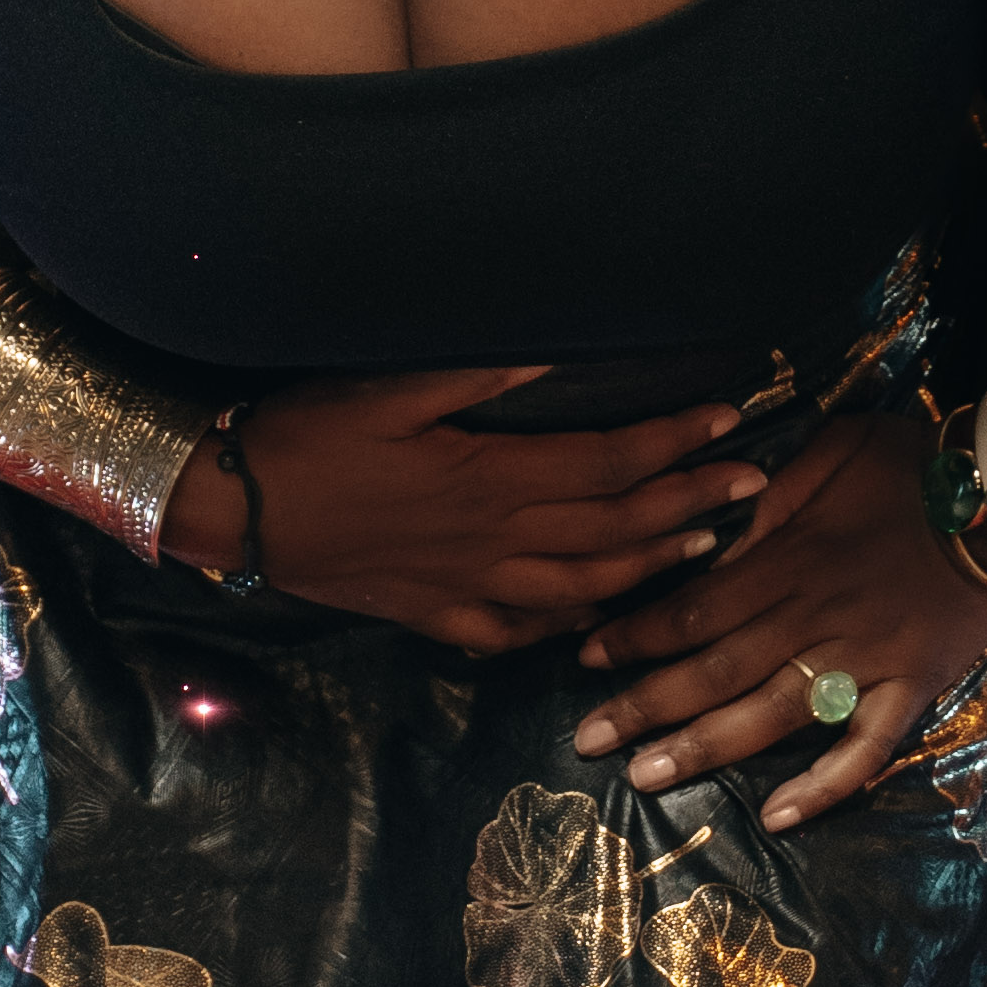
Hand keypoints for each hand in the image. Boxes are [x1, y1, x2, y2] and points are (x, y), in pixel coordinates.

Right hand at [181, 366, 769, 658]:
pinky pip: (524, 631)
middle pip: (618, 529)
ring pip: (587, 588)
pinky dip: (574, 623)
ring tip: (703, 544)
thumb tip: (562, 355)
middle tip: (752, 484)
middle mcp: (495, 542)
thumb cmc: (308, 436)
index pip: (612, 463)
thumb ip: (483, 377)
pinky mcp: (439, 618)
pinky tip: (601, 613)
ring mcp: (470, 589)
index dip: (677, 443)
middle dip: (693, 505)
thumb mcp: (392, 388)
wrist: (234, 511)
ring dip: (654, 566)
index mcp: (491, 478)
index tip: (730, 420)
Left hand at [568, 404, 986, 825]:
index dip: (636, 636)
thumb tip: (715, 539)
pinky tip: (777, 818)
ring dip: (704, 748)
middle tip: (587, 741)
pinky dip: (823, 787)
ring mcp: (864, 659)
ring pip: (771, 713)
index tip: (585, 657)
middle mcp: (814, 616)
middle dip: (644, 706)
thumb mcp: (829, 449)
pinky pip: (865, 747)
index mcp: (788, 560)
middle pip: (714, 669)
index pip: (694, 608)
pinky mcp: (912, 687)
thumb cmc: (913, 463)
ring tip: (644, 778)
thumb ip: (768, 499)